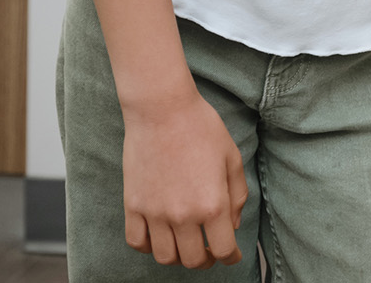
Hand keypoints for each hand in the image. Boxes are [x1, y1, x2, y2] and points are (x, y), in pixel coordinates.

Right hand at [122, 92, 247, 267]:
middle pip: (193, 260)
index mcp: (213, 204)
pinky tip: (159, 235)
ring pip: (165, 257)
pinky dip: (149, 246)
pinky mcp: (133, 206)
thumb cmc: (201, 128)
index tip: (232, 256)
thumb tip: (232, 224)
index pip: (224, 250)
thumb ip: (237, 195)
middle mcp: (183, 215)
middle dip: (206, 260)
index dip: (231, 257)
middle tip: (210, 251)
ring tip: (185, 244)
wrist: (162, 110)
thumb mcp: (232, 158)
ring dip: (178, 257)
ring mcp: (155, 213)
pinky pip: (137, 242)